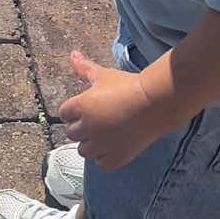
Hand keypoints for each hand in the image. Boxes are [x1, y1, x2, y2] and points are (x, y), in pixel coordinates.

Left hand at [59, 51, 167, 170]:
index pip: (64, 114)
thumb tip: (72, 55)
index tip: (84, 108)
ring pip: (84, 151)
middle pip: (72, 133)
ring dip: (89, 144)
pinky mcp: (117, 157)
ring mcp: (102, 145)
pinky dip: (103, 158)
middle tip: (94, 121)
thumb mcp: (103, 75)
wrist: (155, 103)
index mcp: (81, 106)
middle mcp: (88, 127)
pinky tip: (110, 148)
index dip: (73, 110)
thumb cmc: (128, 86)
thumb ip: (83, 68)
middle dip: (80, 127)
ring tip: (101, 135)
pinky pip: (101, 163)